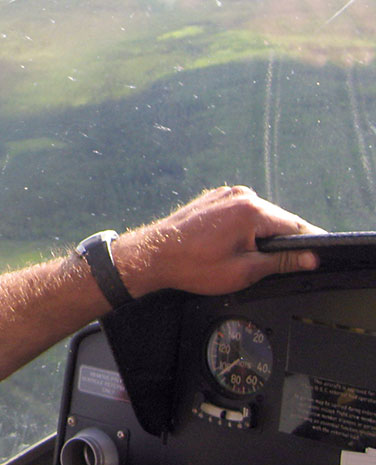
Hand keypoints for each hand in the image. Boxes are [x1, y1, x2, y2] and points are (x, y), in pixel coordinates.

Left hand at [116, 185, 323, 297]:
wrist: (154, 255)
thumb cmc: (193, 265)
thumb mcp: (244, 271)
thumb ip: (281, 262)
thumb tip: (310, 258)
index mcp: (251, 210)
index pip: (296, 227)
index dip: (306, 246)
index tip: (309, 261)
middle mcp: (240, 195)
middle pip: (278, 220)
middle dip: (279, 243)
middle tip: (265, 267)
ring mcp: (226, 194)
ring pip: (260, 217)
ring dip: (259, 236)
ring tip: (239, 257)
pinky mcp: (215, 198)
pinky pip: (241, 213)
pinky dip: (243, 229)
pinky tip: (227, 246)